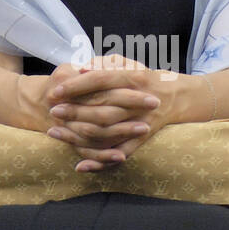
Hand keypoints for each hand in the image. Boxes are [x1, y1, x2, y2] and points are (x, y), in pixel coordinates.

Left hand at [45, 55, 170, 170]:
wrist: (174, 97)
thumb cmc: (143, 78)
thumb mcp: (127, 63)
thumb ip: (104, 64)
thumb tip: (81, 69)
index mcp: (134, 78)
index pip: (101, 80)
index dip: (76, 86)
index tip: (56, 92)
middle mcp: (139, 101)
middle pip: (103, 108)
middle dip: (75, 111)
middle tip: (53, 111)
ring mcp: (142, 122)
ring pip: (108, 132)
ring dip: (80, 135)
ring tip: (55, 132)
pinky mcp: (143, 139)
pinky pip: (121, 153)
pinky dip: (101, 162)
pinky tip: (80, 165)